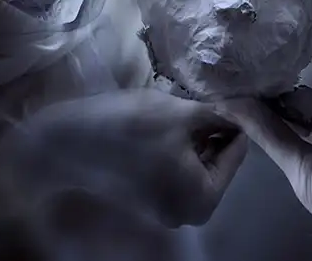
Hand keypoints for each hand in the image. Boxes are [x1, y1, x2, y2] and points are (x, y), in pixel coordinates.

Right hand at [0, 89, 246, 249]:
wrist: (66, 144)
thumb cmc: (130, 127)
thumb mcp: (182, 114)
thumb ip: (219, 115)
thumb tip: (245, 110)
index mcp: (203, 200)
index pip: (237, 151)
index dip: (232, 119)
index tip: (221, 96)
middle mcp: (189, 214)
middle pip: (216, 160)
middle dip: (210, 129)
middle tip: (197, 100)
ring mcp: (166, 209)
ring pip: (195, 163)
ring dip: (193, 136)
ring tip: (177, 109)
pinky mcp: (147, 198)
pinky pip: (175, 169)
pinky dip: (175, 146)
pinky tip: (162, 125)